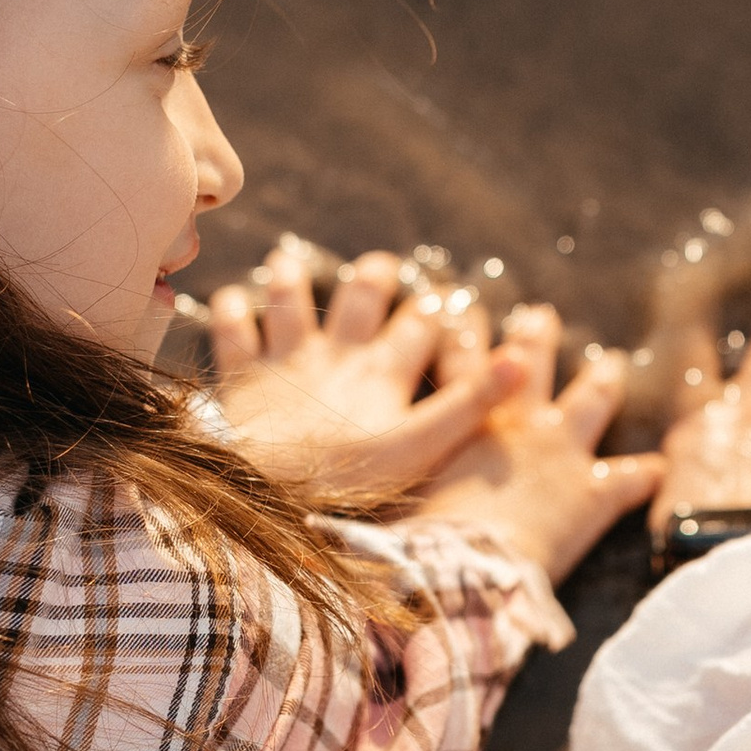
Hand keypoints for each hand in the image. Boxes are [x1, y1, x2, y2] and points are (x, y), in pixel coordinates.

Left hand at [207, 242, 520, 491]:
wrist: (263, 490)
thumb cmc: (348, 478)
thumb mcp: (422, 446)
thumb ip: (469, 404)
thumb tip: (521, 358)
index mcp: (384, 370)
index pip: (423, 325)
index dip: (439, 310)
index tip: (448, 301)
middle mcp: (337, 353)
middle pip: (360, 299)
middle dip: (375, 278)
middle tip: (382, 266)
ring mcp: (286, 361)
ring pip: (289, 303)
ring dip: (290, 279)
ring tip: (288, 260)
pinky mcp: (241, 378)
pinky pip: (231, 335)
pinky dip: (229, 314)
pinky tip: (229, 301)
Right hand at [416, 306, 666, 580]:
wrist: (464, 573)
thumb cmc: (416, 537)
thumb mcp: (395, 493)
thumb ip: (393, 473)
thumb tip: (353, 483)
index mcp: (466, 418)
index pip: (461, 360)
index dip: (461, 332)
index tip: (460, 309)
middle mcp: (518, 422)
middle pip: (529, 362)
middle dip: (536, 337)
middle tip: (541, 316)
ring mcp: (561, 452)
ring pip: (592, 400)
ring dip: (604, 380)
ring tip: (612, 364)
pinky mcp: (594, 494)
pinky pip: (631, 479)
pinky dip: (648, 474)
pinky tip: (664, 467)